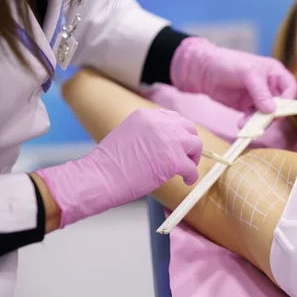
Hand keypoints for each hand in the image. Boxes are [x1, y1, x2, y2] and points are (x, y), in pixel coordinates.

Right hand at [35, 108, 201, 227]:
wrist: (101, 176)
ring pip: (195, 145)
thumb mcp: (128, 135)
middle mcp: (159, 123)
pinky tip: (186, 181)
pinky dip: (191, 176)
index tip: (179, 143)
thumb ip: (147, 134)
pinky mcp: (174, 160)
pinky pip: (191, 168)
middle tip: (187, 157)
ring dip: (193, 158)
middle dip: (190, 143)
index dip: (179, 132)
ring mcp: (168, 140)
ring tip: (186, 170)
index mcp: (146, 115)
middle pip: (188, 128)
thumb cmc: (109, 164)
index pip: (173, 118)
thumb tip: (166, 145)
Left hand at [170, 37, 296, 116]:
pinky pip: (253, 118)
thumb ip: (261, 92)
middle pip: (281, 105)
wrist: (203, 70)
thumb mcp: (247, 74)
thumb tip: (272, 111)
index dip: (289, 100)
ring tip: (247, 125)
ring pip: (266, 115)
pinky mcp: (246, 107)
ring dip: (259, 122)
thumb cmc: (228, 63)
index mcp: (275, 73)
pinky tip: (241, 125)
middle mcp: (270, 86)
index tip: (280, 110)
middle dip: (273, 115)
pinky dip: (249, 123)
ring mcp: (258, 98)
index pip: (291, 88)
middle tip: (264, 121)